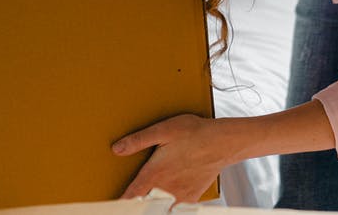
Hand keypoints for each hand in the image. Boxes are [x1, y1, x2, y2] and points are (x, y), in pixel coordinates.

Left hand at [112, 114, 234, 202]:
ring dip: (152, 207)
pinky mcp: (191, 196)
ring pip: (160, 209)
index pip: (130, 196)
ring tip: (146, 203)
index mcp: (154, 173)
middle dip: (136, 205)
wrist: (224, 142)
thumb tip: (116, 149)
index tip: (112, 204)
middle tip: (128, 204)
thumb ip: (139, 140)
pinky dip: (169, 208)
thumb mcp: (164, 129)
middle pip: (144, 206)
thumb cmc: (195, 133)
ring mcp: (179, 195)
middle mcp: (165, 187)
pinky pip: (177, 209)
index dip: (120, 202)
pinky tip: (167, 204)